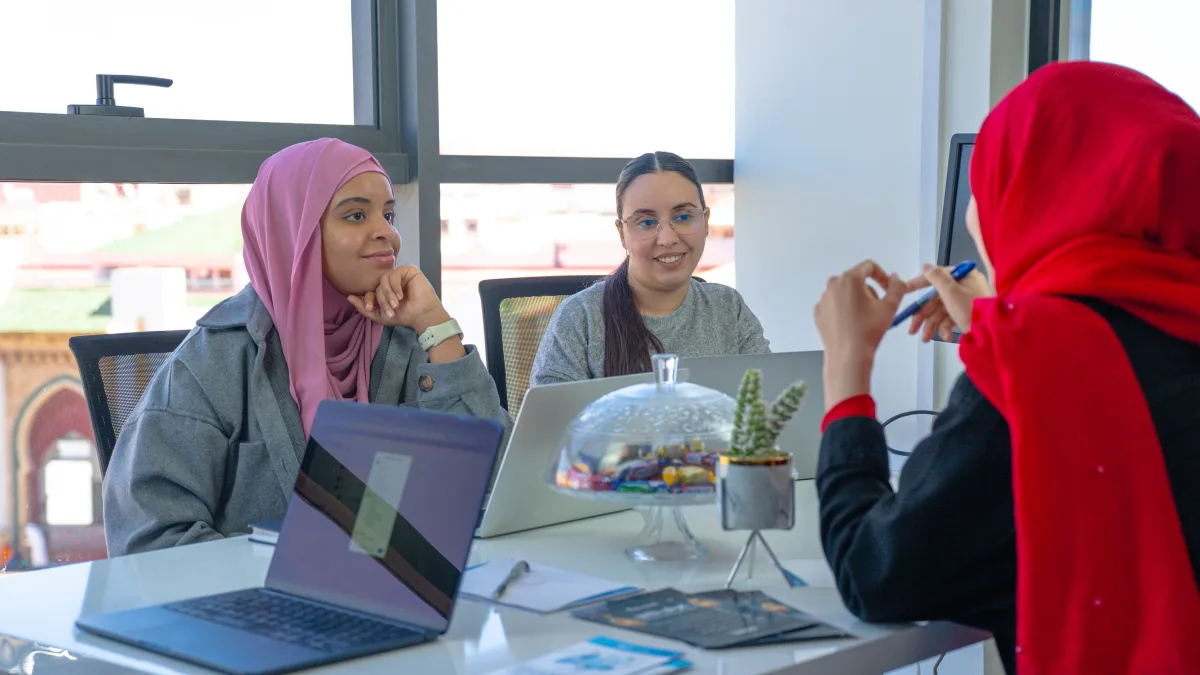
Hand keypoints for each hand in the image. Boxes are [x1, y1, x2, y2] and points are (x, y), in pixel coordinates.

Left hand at [348, 265, 449, 332]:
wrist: (422, 315)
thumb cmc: (404, 315)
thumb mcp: (380, 315)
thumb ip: (364, 308)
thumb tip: (348, 297)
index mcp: (385, 289)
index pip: (371, 290)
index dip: (368, 299)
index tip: (371, 309)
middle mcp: (391, 280)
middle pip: (377, 285)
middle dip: (381, 300)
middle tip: (389, 311)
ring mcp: (400, 274)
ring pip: (384, 280)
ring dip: (388, 294)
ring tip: (396, 305)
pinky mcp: (408, 270)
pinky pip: (394, 275)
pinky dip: (395, 287)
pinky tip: (401, 296)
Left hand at [813, 260, 905, 408]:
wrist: (848, 355)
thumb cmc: (867, 332)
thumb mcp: (890, 306)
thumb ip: (896, 286)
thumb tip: (895, 278)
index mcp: (849, 279)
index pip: (869, 266)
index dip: (882, 276)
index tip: (887, 287)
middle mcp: (833, 285)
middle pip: (856, 280)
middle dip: (869, 290)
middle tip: (877, 308)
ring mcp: (823, 299)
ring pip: (845, 292)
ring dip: (857, 300)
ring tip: (864, 318)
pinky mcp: (819, 311)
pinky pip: (835, 304)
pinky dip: (844, 310)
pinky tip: (852, 323)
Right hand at [904, 264, 992, 341]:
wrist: (993, 332)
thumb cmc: (971, 308)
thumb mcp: (950, 291)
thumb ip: (935, 277)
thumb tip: (925, 265)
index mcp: (962, 276)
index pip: (935, 277)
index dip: (917, 284)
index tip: (903, 290)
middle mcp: (965, 286)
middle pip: (936, 298)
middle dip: (923, 316)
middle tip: (912, 329)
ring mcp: (967, 301)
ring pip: (941, 311)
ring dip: (931, 325)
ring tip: (925, 339)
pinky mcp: (968, 314)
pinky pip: (951, 319)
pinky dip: (946, 328)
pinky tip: (945, 337)